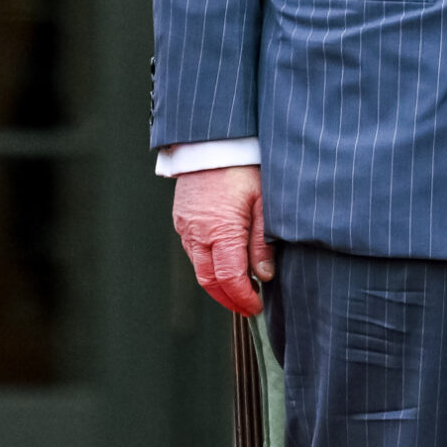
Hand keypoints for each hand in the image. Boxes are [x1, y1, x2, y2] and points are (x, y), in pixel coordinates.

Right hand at [172, 165, 274, 316]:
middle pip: (208, 280)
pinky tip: (225, 263)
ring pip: (199, 267)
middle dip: (228, 299)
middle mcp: (197, 232)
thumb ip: (262, 241)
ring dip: (217, 283)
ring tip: (241, 288)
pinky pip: (193, 250)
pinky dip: (208, 264)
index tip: (257, 307)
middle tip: (248, 307)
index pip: (229, 279)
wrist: (214, 138)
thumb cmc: (244, 166)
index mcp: (220, 230)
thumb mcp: (264, 201)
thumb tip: (264, 275)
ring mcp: (185, 226)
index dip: (243, 298)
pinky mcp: (182, 218)